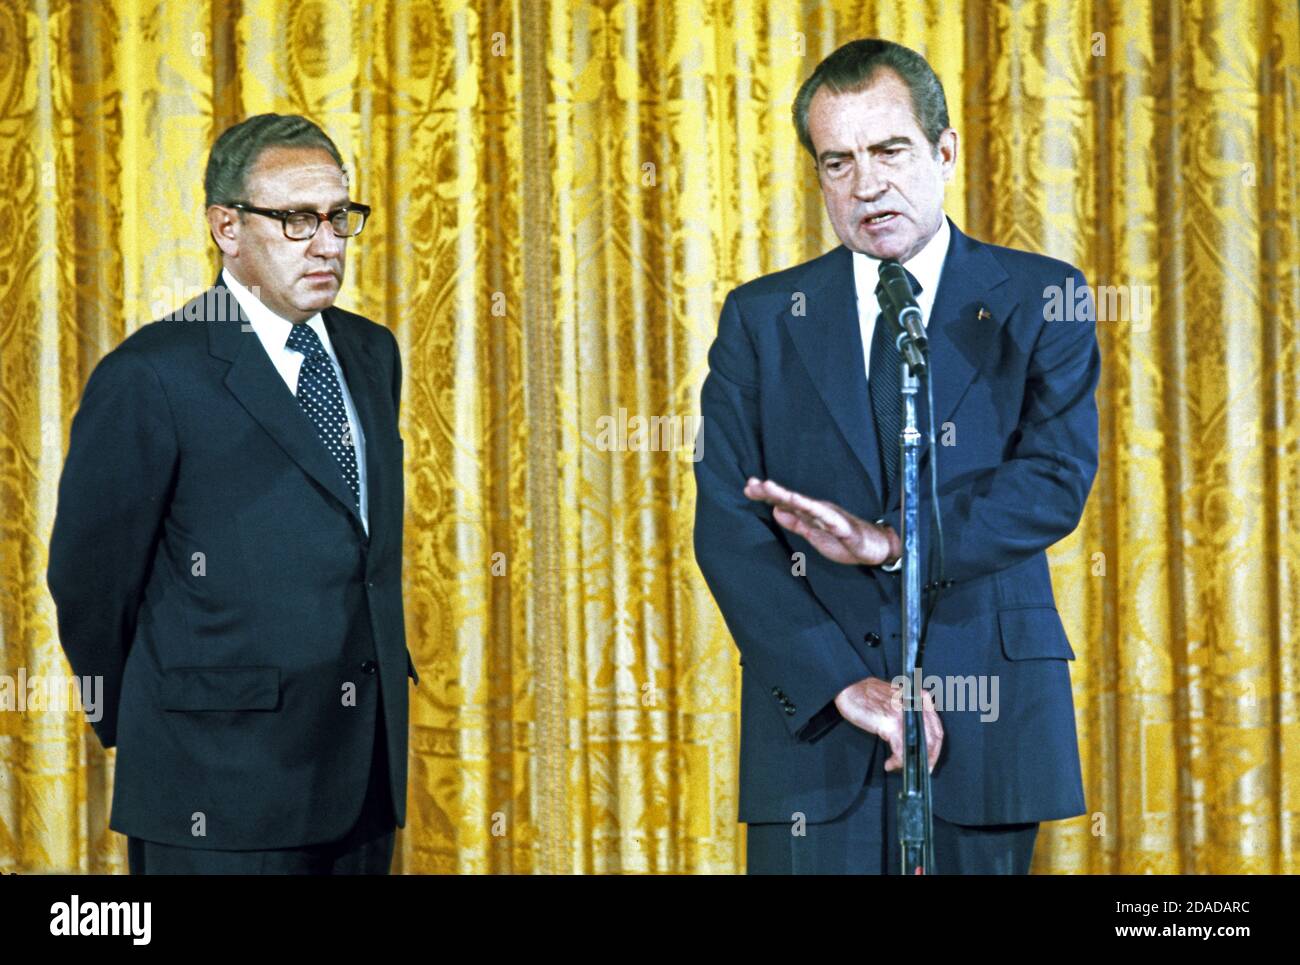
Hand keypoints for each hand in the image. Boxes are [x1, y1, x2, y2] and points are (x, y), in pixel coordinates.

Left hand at [743, 477, 900, 565]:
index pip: (785, 502)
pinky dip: (813, 509)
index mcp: (810, 513)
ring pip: (805, 504)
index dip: (767, 495)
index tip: (749, 487)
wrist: (874, 547)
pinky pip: (826, 517)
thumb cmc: (843, 540)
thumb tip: (775, 511)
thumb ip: (795, 522)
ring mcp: (829, 517)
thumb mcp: (812, 533)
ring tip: (770, 488)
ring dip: (787, 496)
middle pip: (791, 499)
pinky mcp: (841, 527)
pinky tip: (801, 503)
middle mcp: (818, 510)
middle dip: (771, 492)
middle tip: (751, 484)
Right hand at [834, 677, 943, 772]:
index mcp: (919, 698)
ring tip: (899, 767)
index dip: (936, 748)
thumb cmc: (869, 694)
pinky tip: (890, 764)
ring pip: (920, 746)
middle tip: (923, 769)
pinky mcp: (890, 723)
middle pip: (934, 738)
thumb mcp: (897, 699)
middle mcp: (915, 705)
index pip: (937, 727)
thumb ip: (910, 712)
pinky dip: (897, 762)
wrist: (850, 687)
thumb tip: (917, 735)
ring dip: (911, 761)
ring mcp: (904, 714)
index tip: (930, 759)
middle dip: (930, 758)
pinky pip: (901, 750)